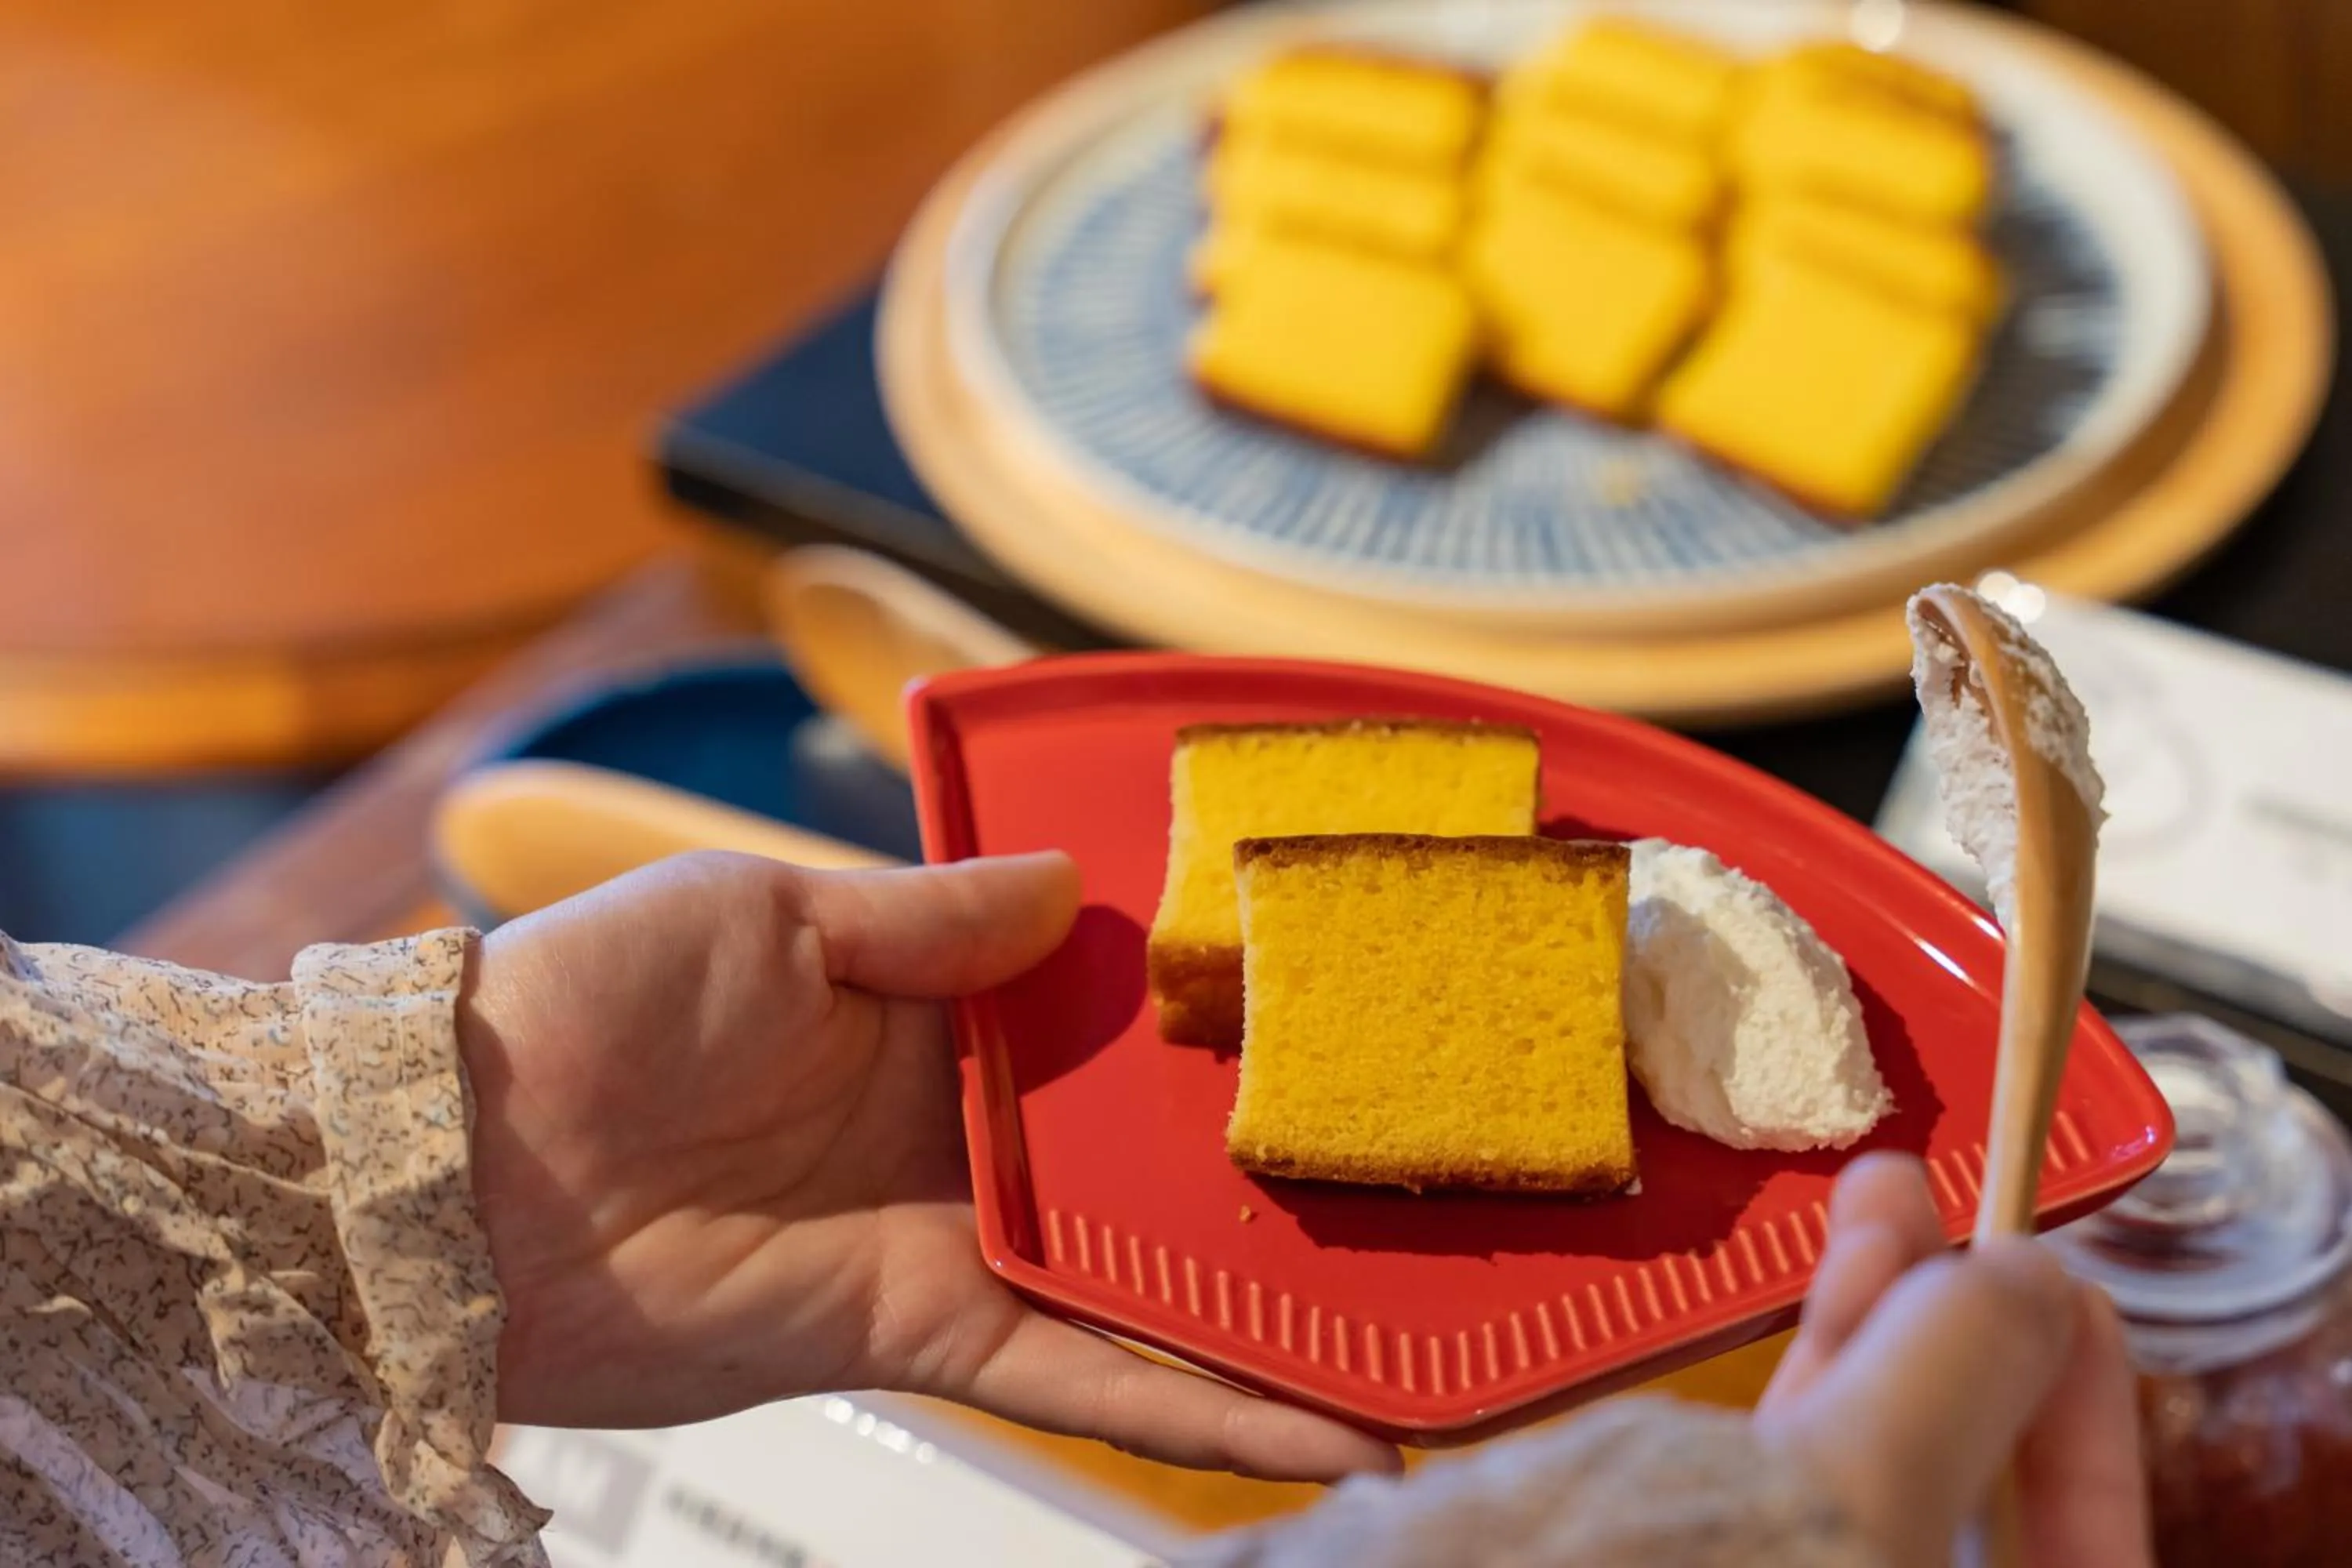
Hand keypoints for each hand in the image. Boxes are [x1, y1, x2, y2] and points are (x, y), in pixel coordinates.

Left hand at [460, 850, 1395, 1480]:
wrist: (458, 1176)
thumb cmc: (589, 1000)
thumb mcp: (766, 907)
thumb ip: (926, 912)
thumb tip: (1070, 886)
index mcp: (925, 999)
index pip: (1096, 1006)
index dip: (1200, 1007)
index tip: (1326, 993)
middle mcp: (960, 1121)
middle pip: (1146, 1148)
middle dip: (1268, 1162)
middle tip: (1424, 1169)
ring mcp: (957, 1233)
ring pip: (1148, 1276)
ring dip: (1273, 1310)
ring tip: (1418, 1330)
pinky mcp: (932, 1333)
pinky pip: (1087, 1373)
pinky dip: (1200, 1406)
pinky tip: (1317, 1431)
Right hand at [1755, 1153, 2152, 1566]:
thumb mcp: (1883, 1480)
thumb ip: (1972, 1368)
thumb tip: (2028, 1278)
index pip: (2086, 1553)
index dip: (2087, 1425)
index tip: (2073, 1297)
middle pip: (1975, 1498)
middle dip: (1978, 1345)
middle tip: (1965, 1219)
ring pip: (1881, 1466)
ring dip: (1892, 1324)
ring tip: (1882, 1191)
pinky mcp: (1718, 1564)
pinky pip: (1800, 1470)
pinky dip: (1824, 1367)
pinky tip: (1839, 1264)